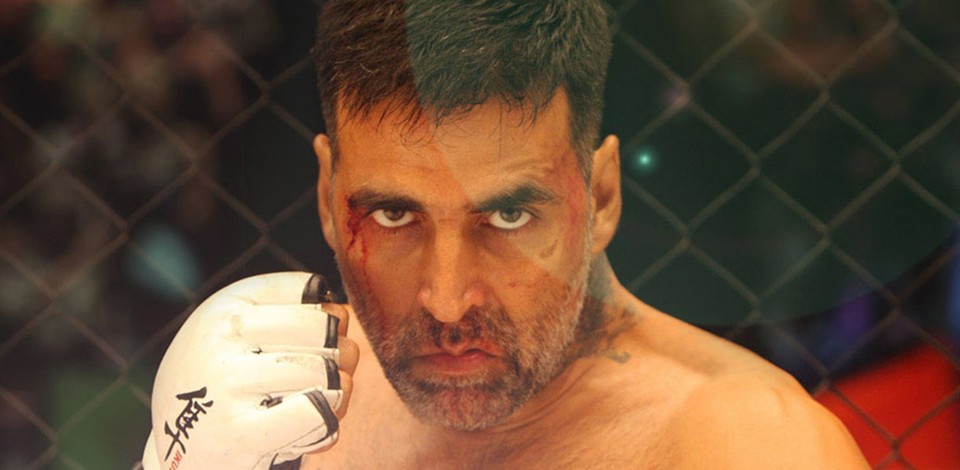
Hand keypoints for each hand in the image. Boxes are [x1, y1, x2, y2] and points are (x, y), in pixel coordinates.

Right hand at [141, 272, 357, 469]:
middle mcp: (220, 338)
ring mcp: (227, 385)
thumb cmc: (230, 382)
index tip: (313, 339)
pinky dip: (328, 421)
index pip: (310, 289)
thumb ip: (292, 311)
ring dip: (338, 392)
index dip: (329, 315)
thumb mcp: (241, 332)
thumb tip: (340, 313)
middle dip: (341, 352)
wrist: (178, 448)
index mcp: (225, 305)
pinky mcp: (241, 434)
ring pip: (326, 372)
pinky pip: (316, 414)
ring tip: (318, 402)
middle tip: (326, 374)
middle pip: (324, 327)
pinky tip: (314, 425)